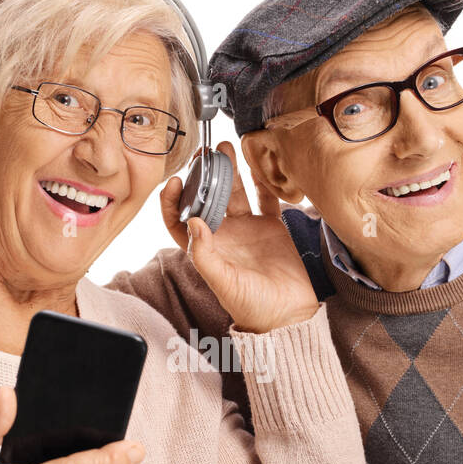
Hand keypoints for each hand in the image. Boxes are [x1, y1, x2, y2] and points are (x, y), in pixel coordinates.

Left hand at [158, 142, 318, 333]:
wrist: (289, 315)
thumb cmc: (253, 307)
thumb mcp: (224, 282)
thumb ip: (205, 255)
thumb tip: (192, 222)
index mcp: (206, 249)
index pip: (179, 220)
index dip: (173, 200)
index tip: (175, 181)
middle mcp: (224, 236)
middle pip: (207, 198)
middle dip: (203, 175)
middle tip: (203, 154)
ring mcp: (247, 230)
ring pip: (234, 193)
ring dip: (229, 171)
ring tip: (226, 148)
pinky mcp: (271, 228)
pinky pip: (264, 198)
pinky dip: (261, 181)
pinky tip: (258, 163)